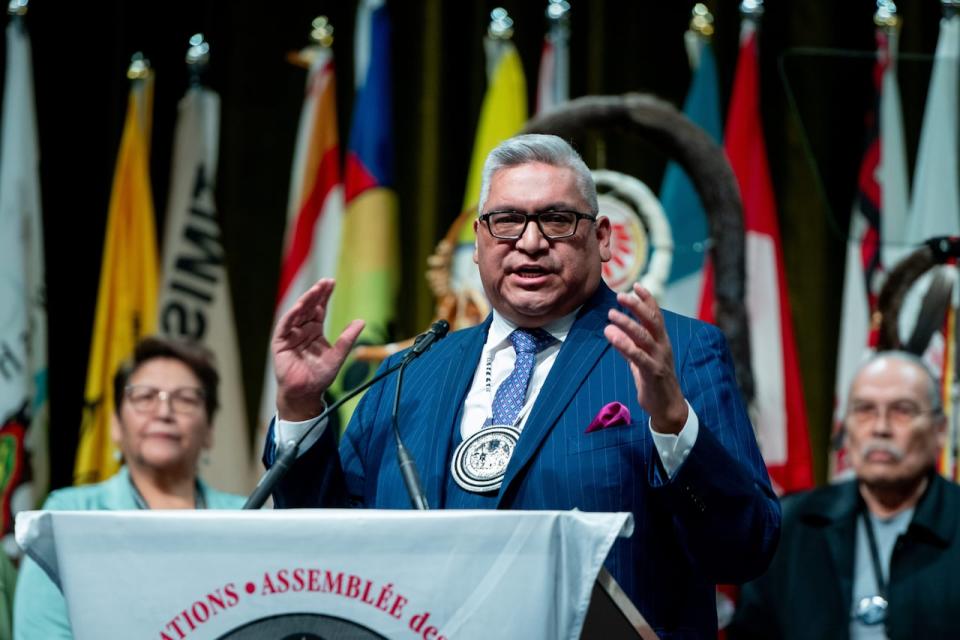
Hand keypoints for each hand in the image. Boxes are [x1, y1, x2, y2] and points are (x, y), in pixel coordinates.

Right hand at [273, 279, 364, 420]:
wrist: (305, 393)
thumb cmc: (320, 377)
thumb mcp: (338, 355)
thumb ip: (347, 339)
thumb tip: (361, 321)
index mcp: (315, 331)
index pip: (319, 309)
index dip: (324, 296)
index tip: (331, 282)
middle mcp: (302, 330)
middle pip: (309, 307)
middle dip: (316, 294)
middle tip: (325, 282)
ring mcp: (291, 335)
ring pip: (297, 313)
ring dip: (305, 301)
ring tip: (315, 291)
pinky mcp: (280, 343)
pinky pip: (285, 326)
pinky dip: (291, 316)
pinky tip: (298, 307)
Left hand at [603, 283, 687, 433]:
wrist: (668, 408)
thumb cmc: (654, 383)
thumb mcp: (641, 361)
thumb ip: (630, 346)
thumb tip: (614, 331)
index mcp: (661, 341)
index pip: (656, 316)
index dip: (647, 300)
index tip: (637, 285)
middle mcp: (662, 346)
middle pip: (652, 321)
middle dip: (637, 306)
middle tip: (620, 295)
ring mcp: (659, 359)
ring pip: (644, 336)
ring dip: (628, 323)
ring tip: (612, 314)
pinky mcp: (653, 373)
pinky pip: (638, 356)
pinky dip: (625, 345)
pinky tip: (613, 336)